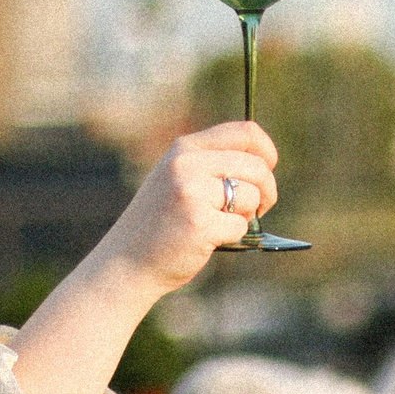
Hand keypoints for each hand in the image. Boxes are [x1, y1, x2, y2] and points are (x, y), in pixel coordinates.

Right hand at [95, 120, 281, 293]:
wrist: (126, 261)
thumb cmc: (161, 223)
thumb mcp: (178, 178)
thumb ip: (212, 165)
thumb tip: (264, 163)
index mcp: (185, 148)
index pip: (245, 132)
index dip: (267, 151)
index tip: (268, 169)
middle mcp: (187, 164)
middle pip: (256, 166)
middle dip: (267, 190)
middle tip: (260, 208)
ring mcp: (192, 193)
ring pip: (251, 196)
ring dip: (247, 216)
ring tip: (221, 225)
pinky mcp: (200, 223)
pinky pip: (241, 226)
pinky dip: (233, 237)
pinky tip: (209, 241)